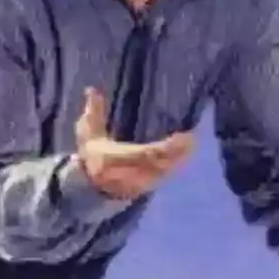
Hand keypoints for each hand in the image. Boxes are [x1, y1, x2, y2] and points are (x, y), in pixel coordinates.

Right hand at [75, 87, 195, 199]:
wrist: (85, 182)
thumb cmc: (90, 151)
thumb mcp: (87, 130)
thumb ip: (93, 112)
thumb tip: (92, 89)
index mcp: (112, 158)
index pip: (144, 154)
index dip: (165, 147)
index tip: (181, 136)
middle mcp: (125, 174)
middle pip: (157, 164)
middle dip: (176, 154)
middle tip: (192, 139)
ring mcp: (134, 184)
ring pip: (161, 173)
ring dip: (178, 161)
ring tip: (191, 146)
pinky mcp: (141, 190)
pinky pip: (160, 179)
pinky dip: (172, 169)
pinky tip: (183, 158)